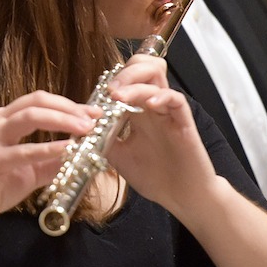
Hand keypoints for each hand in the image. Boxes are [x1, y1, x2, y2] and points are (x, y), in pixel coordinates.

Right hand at [0, 92, 91, 231]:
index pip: (39, 101)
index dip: (68, 104)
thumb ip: (51, 161)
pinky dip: (49, 148)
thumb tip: (82, 156)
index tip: (93, 113)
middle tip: (93, 119)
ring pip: (30, 116)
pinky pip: (25, 150)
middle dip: (69, 108)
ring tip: (85, 129)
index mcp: (3, 119)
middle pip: (37, 101)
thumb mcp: (29, 171)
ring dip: (62, 120)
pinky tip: (68, 149)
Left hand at [104, 54, 217, 214]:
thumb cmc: (155, 177)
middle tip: (110, 90)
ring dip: (135, 81)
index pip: (127, 80)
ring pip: (157, 76)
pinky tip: (149, 105)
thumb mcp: (118, 158)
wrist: (182, 197)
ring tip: (119, 96)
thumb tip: (81, 129)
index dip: (111, 81)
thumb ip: (103, 140)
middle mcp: (153, 107)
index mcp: (138, 113)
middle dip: (124, 72)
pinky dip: (161, 97)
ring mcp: (168, 112)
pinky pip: (176, 99)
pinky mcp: (184, 122)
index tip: (96, 96)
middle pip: (143, 68)